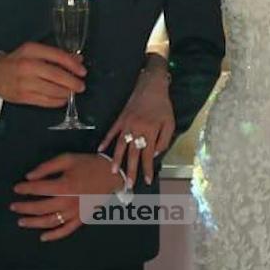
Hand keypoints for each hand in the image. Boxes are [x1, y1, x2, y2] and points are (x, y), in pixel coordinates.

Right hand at [0, 42, 85, 107]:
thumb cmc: (16, 61)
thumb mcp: (33, 51)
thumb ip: (55, 55)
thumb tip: (78, 60)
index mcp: (31, 50)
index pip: (57, 56)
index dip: (73, 65)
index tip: (82, 71)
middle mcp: (27, 66)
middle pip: (56, 75)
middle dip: (72, 82)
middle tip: (81, 85)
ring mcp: (24, 83)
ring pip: (52, 90)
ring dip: (66, 93)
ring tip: (72, 92)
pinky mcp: (23, 97)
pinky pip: (45, 101)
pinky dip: (57, 101)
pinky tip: (62, 99)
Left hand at [10, 153, 123, 241]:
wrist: (110, 175)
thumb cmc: (88, 164)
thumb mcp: (67, 159)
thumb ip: (47, 167)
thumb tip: (29, 176)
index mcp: (64, 185)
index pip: (38, 189)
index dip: (25, 189)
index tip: (16, 188)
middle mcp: (68, 202)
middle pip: (41, 208)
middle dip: (24, 208)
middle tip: (13, 207)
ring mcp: (75, 212)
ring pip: (50, 221)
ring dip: (34, 223)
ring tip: (21, 221)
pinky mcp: (81, 218)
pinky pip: (66, 230)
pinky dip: (54, 236)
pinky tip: (43, 237)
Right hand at [99, 59, 172, 182]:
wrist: (151, 85)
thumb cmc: (163, 105)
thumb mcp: (170, 123)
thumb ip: (164, 140)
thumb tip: (155, 154)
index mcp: (150, 132)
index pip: (148, 155)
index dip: (147, 169)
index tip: (146, 180)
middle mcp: (137, 130)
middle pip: (132, 154)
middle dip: (130, 170)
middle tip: (127, 184)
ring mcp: (127, 124)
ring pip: (120, 146)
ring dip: (117, 159)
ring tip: (113, 172)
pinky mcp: (120, 118)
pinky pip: (112, 132)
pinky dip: (106, 141)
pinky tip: (100, 150)